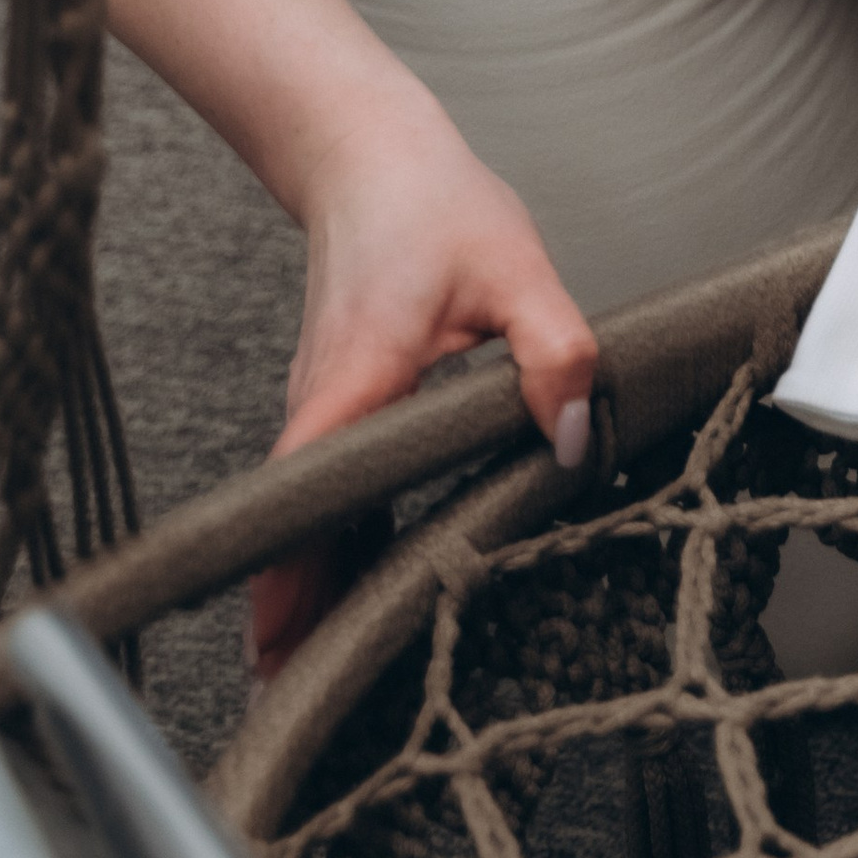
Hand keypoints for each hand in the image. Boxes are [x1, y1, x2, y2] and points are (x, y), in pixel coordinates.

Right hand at [250, 100, 597, 677]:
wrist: (367, 151)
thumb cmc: (431, 201)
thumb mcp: (515, 266)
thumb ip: (556, 351)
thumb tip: (573, 438)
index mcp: (358, 378)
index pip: (308, 495)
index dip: (294, 577)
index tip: (284, 652)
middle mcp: (320, 403)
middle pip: (293, 531)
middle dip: (292, 618)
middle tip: (299, 707)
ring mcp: (319, 408)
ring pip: (303, 518)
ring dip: (308, 591)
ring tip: (317, 683)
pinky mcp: (332, 404)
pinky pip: (322, 493)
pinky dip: (325, 548)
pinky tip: (350, 597)